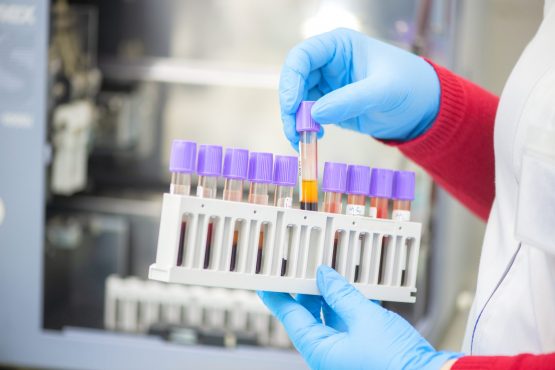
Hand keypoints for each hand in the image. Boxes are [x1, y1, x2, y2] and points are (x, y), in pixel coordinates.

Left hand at [258, 265, 461, 369]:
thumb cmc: (396, 362)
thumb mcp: (364, 318)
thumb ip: (341, 294)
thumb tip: (324, 276)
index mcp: (321, 352)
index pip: (291, 318)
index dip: (277, 297)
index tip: (266, 283)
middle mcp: (329, 354)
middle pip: (307, 317)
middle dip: (305, 292)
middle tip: (301, 270)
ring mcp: (344, 352)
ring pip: (326, 318)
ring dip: (325, 296)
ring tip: (324, 274)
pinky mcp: (359, 348)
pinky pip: (343, 323)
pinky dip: (343, 305)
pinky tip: (346, 290)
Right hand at [279, 28, 439, 147]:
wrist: (422, 108)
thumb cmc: (410, 86)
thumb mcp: (384, 91)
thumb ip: (351, 100)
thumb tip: (315, 114)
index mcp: (339, 46)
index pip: (303, 56)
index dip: (291, 80)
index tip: (291, 105)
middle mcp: (328, 63)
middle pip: (294, 80)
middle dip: (290, 106)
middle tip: (294, 131)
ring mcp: (326, 84)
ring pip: (297, 100)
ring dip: (295, 120)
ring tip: (302, 139)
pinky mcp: (329, 105)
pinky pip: (307, 115)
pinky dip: (305, 127)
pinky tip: (314, 137)